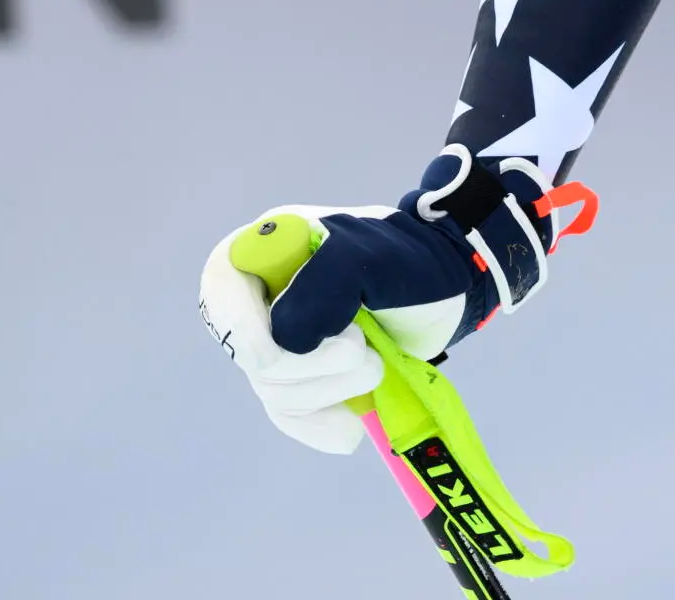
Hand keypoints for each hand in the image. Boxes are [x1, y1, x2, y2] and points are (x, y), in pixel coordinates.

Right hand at [197, 151, 592, 452]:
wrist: (452, 288)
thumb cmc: (412, 260)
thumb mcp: (372, 257)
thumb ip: (323, 285)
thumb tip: (282, 342)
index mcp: (269, 247)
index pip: (222, 288)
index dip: (251, 327)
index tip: (299, 345)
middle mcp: (263, 293)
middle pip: (252, 355)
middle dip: (313, 367)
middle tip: (365, 353)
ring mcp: (280, 338)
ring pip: (275, 391)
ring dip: (331, 392)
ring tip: (376, 368)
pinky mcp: (303, 377)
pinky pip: (292, 416)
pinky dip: (323, 424)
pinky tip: (351, 427)